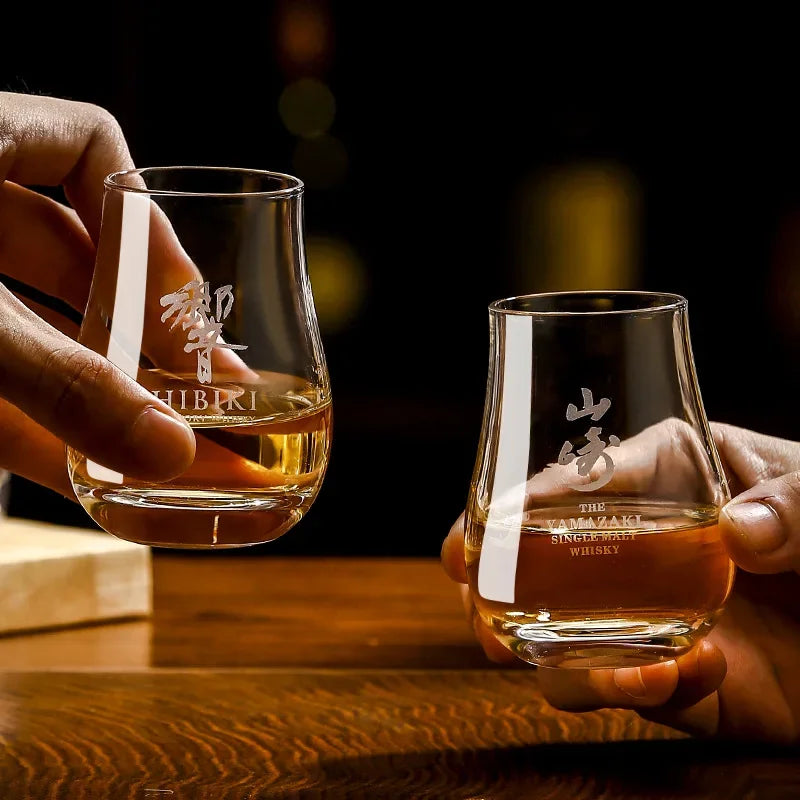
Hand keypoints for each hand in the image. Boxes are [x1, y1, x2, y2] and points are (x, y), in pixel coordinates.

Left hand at [0, 92, 195, 496]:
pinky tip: (88, 476)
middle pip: (72, 256)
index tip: (181, 293)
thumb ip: (60, 383)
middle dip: (139, 327)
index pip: (88, 146)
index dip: (148, 216)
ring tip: (163, 442)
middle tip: (203, 389)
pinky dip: (33, 428)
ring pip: (28, 330)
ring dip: (95, 389)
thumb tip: (170, 454)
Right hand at [442, 422, 799, 741]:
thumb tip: (738, 531)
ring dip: (556, 657)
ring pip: (569, 639)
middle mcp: (646, 548)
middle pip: (547, 562)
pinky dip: (637, 690)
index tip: (483, 528)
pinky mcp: (681, 680)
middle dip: (499, 586)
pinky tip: (675, 676)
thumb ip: (793, 504)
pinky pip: (636, 690)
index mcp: (672, 478)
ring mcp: (656, 617)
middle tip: (480, 605)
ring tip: (572, 664)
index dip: (522, 501)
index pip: (583, 478)